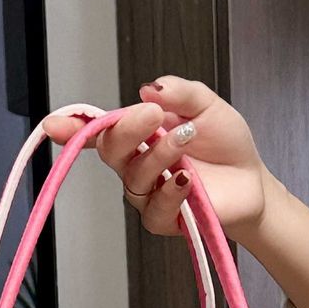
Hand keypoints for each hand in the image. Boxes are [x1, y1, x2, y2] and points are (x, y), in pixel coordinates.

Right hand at [44, 78, 269, 241]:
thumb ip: (180, 92)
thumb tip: (150, 88)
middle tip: (153, 115)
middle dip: (127, 130)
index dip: (73, 128)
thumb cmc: (225, 144)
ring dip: (158, 156)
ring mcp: (149, 193)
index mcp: (139, 133)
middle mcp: (137, 163)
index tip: (55, 125)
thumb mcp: (207, 105)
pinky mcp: (165, 220)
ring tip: (185, 140)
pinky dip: (170, 192)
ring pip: (134, 178)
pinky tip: (188, 180)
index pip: (100, 130)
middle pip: (111, 150)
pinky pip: (154, 210)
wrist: (253, 181)